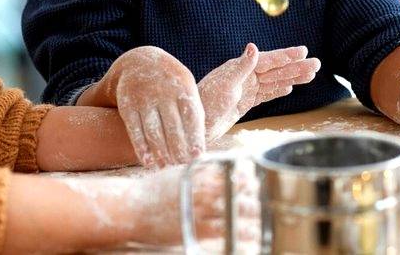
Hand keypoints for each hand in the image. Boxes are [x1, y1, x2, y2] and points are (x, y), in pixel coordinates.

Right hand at [107, 46, 204, 167]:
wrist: (139, 62)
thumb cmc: (171, 83)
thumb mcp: (186, 87)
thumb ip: (194, 112)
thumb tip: (201, 145)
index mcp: (183, 88)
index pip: (191, 117)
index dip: (195, 138)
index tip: (198, 157)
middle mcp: (163, 93)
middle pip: (173, 127)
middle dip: (179, 150)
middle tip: (183, 167)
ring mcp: (144, 98)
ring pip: (153, 131)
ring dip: (161, 153)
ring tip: (167, 168)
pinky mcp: (128, 105)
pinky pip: (135, 130)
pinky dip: (141, 148)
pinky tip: (148, 162)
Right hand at [130, 162, 260, 246]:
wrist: (131, 209)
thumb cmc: (154, 191)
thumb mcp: (177, 172)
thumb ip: (198, 169)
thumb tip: (217, 163)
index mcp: (198, 174)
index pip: (230, 171)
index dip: (247, 175)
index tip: (256, 178)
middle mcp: (201, 190)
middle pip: (238, 190)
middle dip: (255, 194)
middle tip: (268, 198)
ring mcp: (200, 210)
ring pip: (235, 210)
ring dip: (253, 214)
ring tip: (265, 217)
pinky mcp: (196, 229)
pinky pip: (225, 232)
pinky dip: (241, 234)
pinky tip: (252, 236)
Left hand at [199, 44, 320, 140]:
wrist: (195, 126)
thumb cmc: (205, 104)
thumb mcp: (225, 85)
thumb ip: (241, 67)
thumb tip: (254, 47)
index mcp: (240, 68)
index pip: (268, 60)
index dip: (286, 56)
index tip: (304, 51)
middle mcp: (244, 76)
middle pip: (276, 70)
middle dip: (296, 67)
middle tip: (317, 64)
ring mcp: (245, 89)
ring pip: (274, 82)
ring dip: (292, 78)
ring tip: (310, 75)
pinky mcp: (244, 103)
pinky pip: (266, 94)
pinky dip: (278, 90)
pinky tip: (289, 88)